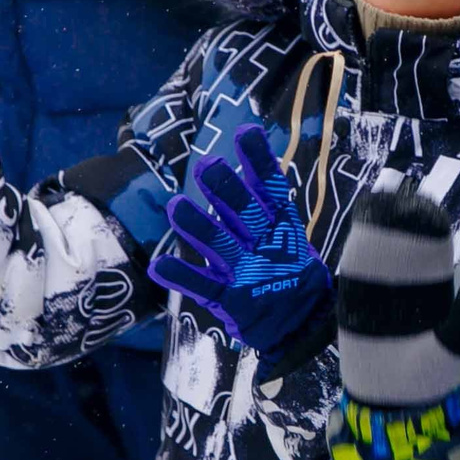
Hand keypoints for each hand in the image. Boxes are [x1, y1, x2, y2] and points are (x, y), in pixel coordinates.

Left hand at [148, 126, 334, 368]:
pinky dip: (181, 276)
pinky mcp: (230, 299)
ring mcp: (246, 272)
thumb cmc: (288, 272)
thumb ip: (268, 201)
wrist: (300, 325)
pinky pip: (202, 285)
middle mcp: (264, 244)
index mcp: (281, 226)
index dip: (259, 161)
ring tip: (175, 206)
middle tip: (206, 166)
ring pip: (220, 243)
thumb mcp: (288, 235)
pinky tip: (159, 266)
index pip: (271, 187)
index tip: (246, 133)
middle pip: (243, 211)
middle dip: (225, 189)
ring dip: (197, 225)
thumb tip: (251, 156)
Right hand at [333, 189, 459, 407]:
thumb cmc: (429, 377)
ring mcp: (378, 291)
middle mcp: (407, 283)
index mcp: (435, 287)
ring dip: (377, 225)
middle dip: (401, 214)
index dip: (429, 223)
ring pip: (376, 246)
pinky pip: (353, 267)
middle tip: (401, 202)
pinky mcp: (353, 301)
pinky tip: (359, 230)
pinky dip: (356, 245)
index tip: (428, 213)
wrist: (394, 404)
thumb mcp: (457, 345)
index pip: (432, 243)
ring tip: (379, 209)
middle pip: (403, 237)